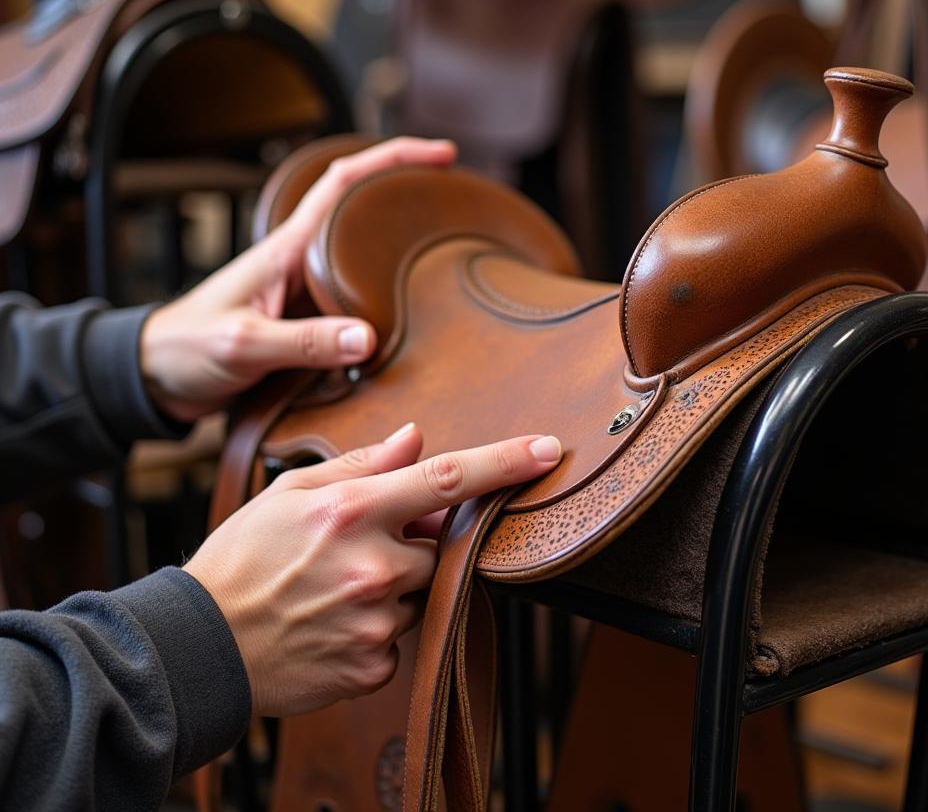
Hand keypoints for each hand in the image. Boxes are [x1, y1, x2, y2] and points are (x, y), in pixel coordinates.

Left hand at [141, 137, 455, 421]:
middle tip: (459, 216)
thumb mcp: (244, 344)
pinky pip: (354, 311)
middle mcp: (301, 264)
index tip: (441, 155)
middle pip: (365, 221)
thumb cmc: (186, 350)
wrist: (154, 380)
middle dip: (410, 208)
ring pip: (364, 269)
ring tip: (443, 273)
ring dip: (400, 268)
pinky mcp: (305, 326)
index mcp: (287, 250)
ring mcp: (305, 295)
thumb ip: (304, 342)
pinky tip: (405, 331)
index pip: (344, 184)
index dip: (392, 160)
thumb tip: (370, 338)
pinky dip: (383, 314)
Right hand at [184, 425, 562, 715]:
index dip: (506, 461)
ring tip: (335, 588)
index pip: (448, 478)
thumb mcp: (290, 492)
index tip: (549, 449)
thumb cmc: (243, 558)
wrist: (201, 647)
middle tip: (362, 546)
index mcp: (353, 510)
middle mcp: (373, 565)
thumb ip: (361, 464)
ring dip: (395, 586)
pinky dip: (379, 628)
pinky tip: (334, 622)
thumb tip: (414, 438)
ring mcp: (376, 621)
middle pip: (440, 546)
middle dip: (417, 542)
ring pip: (421, 593)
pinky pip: (402, 638)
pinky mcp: (374, 666)